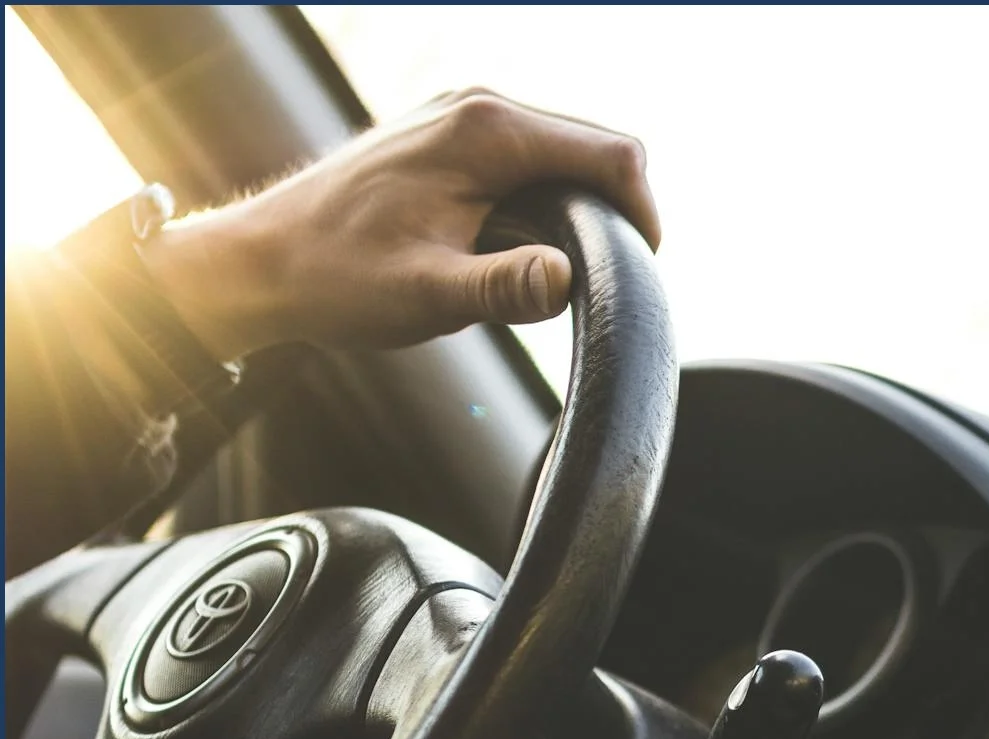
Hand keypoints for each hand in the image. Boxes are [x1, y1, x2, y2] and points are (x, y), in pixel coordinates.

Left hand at [139, 89, 659, 360]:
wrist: (258, 263)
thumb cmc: (337, 278)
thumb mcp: (428, 295)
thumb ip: (504, 288)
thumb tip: (567, 280)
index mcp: (486, 132)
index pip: (612, 155)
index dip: (643, 213)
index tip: (640, 272)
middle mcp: (479, 108)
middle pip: (596, 147)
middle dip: (616, 210)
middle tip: (607, 283)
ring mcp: (463, 117)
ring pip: (565, 153)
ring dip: (582, 208)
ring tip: (564, 271)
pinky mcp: (451, 138)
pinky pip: (531, 159)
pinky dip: (548, 201)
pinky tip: (525, 249)